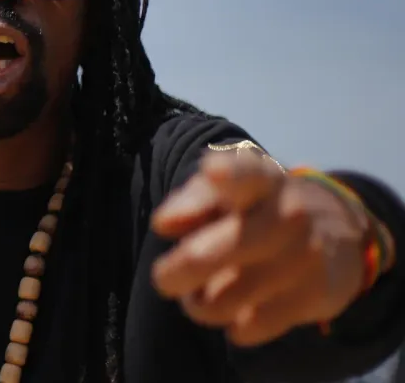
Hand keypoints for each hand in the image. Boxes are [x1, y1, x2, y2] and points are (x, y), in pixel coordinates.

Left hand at [150, 148, 369, 346]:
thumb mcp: (228, 190)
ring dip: (199, 304)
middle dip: (172, 274)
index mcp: (260, 179)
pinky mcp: (315, 295)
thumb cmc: (256, 207)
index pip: (246, 174)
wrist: (336, 231)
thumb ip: (192, 200)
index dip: (229, 172)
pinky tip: (240, 312)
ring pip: (221, 300)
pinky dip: (234, 326)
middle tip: (165, 278)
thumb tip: (164, 224)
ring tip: (202, 294)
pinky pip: (250, 327)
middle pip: (205, 255)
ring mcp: (304, 256)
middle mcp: (286, 214)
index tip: (213, 172)